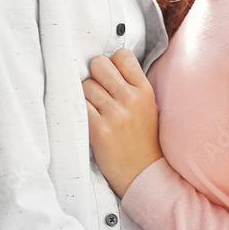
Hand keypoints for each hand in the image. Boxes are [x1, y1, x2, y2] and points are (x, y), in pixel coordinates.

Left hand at [83, 49, 163, 198]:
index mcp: (144, 90)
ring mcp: (115, 113)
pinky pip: (79, 106)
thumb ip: (132, 84)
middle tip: (99, 93)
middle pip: (99, 64)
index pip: (122, 55)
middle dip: (95, 76)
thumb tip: (109, 64)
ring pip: (85, 85)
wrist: (142, 173)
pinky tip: (88, 121)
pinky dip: (80, 111)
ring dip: (86, 97)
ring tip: (95, 111)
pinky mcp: (99, 129)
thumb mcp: (149, 106)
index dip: (112, 63)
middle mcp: (130, 98)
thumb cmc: (143, 139)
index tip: (110, 76)